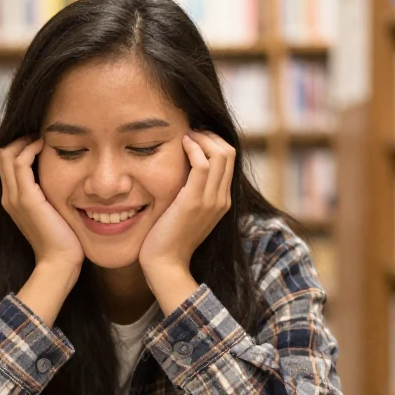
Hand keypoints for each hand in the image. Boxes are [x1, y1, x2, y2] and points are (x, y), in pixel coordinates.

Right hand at [0, 137, 82, 272]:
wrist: (59, 261)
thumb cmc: (62, 239)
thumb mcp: (52, 211)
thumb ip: (49, 195)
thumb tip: (62, 179)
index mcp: (13, 200)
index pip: (6, 163)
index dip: (20, 147)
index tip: (39, 140)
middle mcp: (9, 197)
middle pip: (3, 154)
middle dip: (20, 139)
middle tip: (40, 134)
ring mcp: (15, 198)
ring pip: (8, 155)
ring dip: (25, 141)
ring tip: (42, 137)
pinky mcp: (27, 199)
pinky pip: (20, 163)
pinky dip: (30, 149)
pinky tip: (44, 146)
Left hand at [139, 131, 234, 310]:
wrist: (164, 264)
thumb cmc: (167, 239)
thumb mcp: (184, 212)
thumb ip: (190, 193)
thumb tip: (182, 171)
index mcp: (222, 201)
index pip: (229, 160)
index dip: (213, 141)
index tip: (193, 136)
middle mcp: (222, 199)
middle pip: (229, 152)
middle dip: (209, 135)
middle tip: (189, 130)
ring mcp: (211, 200)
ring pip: (221, 154)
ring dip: (202, 138)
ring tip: (185, 135)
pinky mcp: (194, 201)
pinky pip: (202, 164)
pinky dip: (193, 149)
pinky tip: (180, 145)